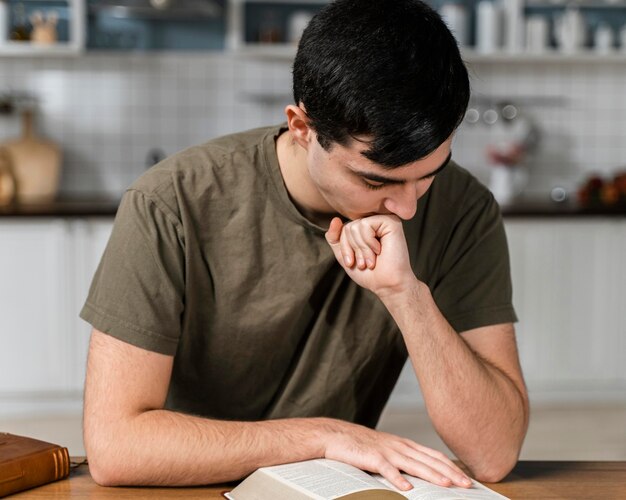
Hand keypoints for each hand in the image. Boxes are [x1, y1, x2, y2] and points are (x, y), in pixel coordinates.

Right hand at [319, 419, 471, 490]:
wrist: (336, 435)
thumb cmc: (362, 445)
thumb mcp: (387, 449)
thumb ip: (403, 458)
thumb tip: (421, 473)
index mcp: (404, 444)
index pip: (433, 455)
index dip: (451, 466)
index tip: (466, 478)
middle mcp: (399, 446)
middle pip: (429, 460)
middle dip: (450, 473)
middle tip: (466, 484)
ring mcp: (387, 451)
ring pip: (414, 464)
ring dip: (431, 475)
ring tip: (446, 485)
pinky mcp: (372, 457)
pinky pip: (387, 469)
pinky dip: (397, 478)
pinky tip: (407, 488)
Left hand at [325, 215, 415, 297]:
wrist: (387, 285)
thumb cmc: (369, 273)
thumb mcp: (344, 255)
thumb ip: (335, 238)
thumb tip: (335, 219)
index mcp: (365, 229)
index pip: (343, 229)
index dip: (344, 248)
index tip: (353, 263)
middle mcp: (374, 222)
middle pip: (348, 227)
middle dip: (353, 249)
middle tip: (364, 262)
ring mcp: (383, 220)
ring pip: (355, 226)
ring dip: (361, 248)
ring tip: (371, 260)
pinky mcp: (390, 221)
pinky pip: (365, 224)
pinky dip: (368, 242)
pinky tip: (379, 250)